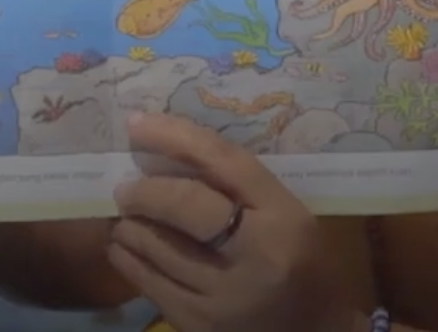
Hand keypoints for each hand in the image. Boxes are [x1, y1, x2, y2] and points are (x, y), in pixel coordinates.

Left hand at [108, 112, 365, 331]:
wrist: (313, 330)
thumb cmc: (300, 261)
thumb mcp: (284, 213)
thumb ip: (236, 185)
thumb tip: (166, 149)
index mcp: (283, 217)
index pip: (225, 163)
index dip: (176, 138)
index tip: (138, 125)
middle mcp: (256, 256)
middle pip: (185, 206)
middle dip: (144, 191)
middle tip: (125, 187)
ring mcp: (224, 296)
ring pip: (157, 247)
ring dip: (130, 225)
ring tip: (125, 216)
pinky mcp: (198, 324)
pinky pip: (148, 283)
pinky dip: (128, 259)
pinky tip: (124, 247)